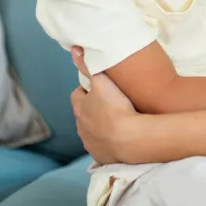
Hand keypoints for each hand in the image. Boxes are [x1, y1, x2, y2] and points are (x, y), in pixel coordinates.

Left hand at [69, 47, 139, 164]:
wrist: (130, 139)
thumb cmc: (116, 107)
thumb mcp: (101, 81)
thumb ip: (87, 65)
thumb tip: (74, 49)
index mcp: (80, 107)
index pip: (77, 95)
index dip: (87, 90)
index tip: (99, 88)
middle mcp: (81, 127)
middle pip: (84, 114)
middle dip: (93, 109)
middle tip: (110, 104)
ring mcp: (90, 143)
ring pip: (92, 132)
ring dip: (100, 127)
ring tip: (117, 122)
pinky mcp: (101, 156)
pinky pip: (102, 147)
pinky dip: (108, 142)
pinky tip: (121, 138)